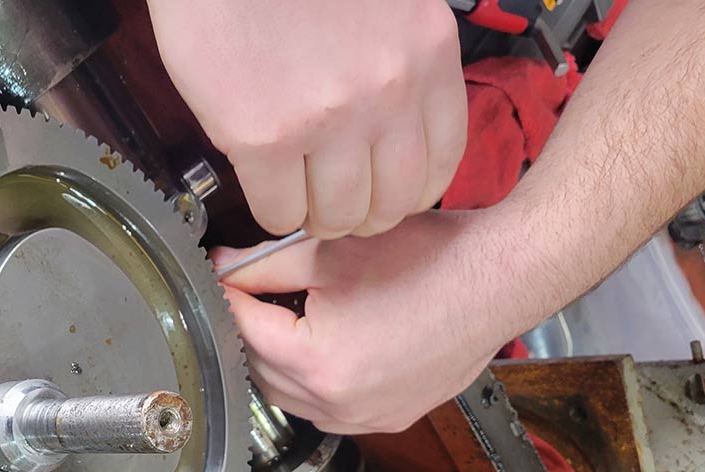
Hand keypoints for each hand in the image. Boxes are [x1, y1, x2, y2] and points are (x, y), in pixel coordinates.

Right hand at [147, 0, 466, 238]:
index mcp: (427, 51)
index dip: (407, 189)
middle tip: (337, 204)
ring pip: (339, 215)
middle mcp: (388, 90)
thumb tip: (389, 130)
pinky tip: (265, 189)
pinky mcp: (264, 137)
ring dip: (318, 218)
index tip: (382, 189)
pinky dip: (274, 213)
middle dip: (364, 213)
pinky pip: (280, 211)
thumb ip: (398, 60)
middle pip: (393, 201)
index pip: (441, 161)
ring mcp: (326, 117)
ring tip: (300, 200)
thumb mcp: (387, 2)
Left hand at [217, 212, 541, 433]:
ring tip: (288, 315)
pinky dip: (315, 382)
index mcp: (317, 364)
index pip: (244, 330)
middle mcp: (339, 405)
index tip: (220, 276)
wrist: (498, 279)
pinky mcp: (390, 418)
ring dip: (280, 360)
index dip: (228, 297)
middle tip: (250, 290)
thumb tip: (223, 267)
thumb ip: (262, 263)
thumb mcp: (329, 251)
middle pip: (261, 369)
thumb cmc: (429, 260)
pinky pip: (330, 409)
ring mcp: (366, 418)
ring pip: (291, 396)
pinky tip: (324, 346)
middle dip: (251, 328)